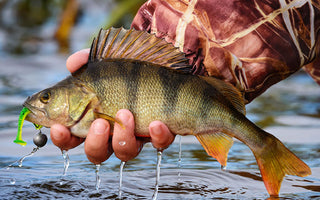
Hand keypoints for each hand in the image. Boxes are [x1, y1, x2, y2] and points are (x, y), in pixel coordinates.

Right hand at [50, 49, 174, 163]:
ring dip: (123, 136)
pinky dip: (158, 135)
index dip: (62, 137)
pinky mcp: (161, 130)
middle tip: (99, 123)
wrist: (162, 59)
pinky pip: (160, 142)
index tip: (59, 128)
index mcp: (93, 116)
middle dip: (95, 142)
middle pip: (97, 153)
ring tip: (126, 113)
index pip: (71, 136)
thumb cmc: (129, 60)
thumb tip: (72, 64)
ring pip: (126, 152)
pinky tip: (157, 122)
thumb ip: (86, 59)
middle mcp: (114, 129)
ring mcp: (138, 131)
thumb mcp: (107, 56)